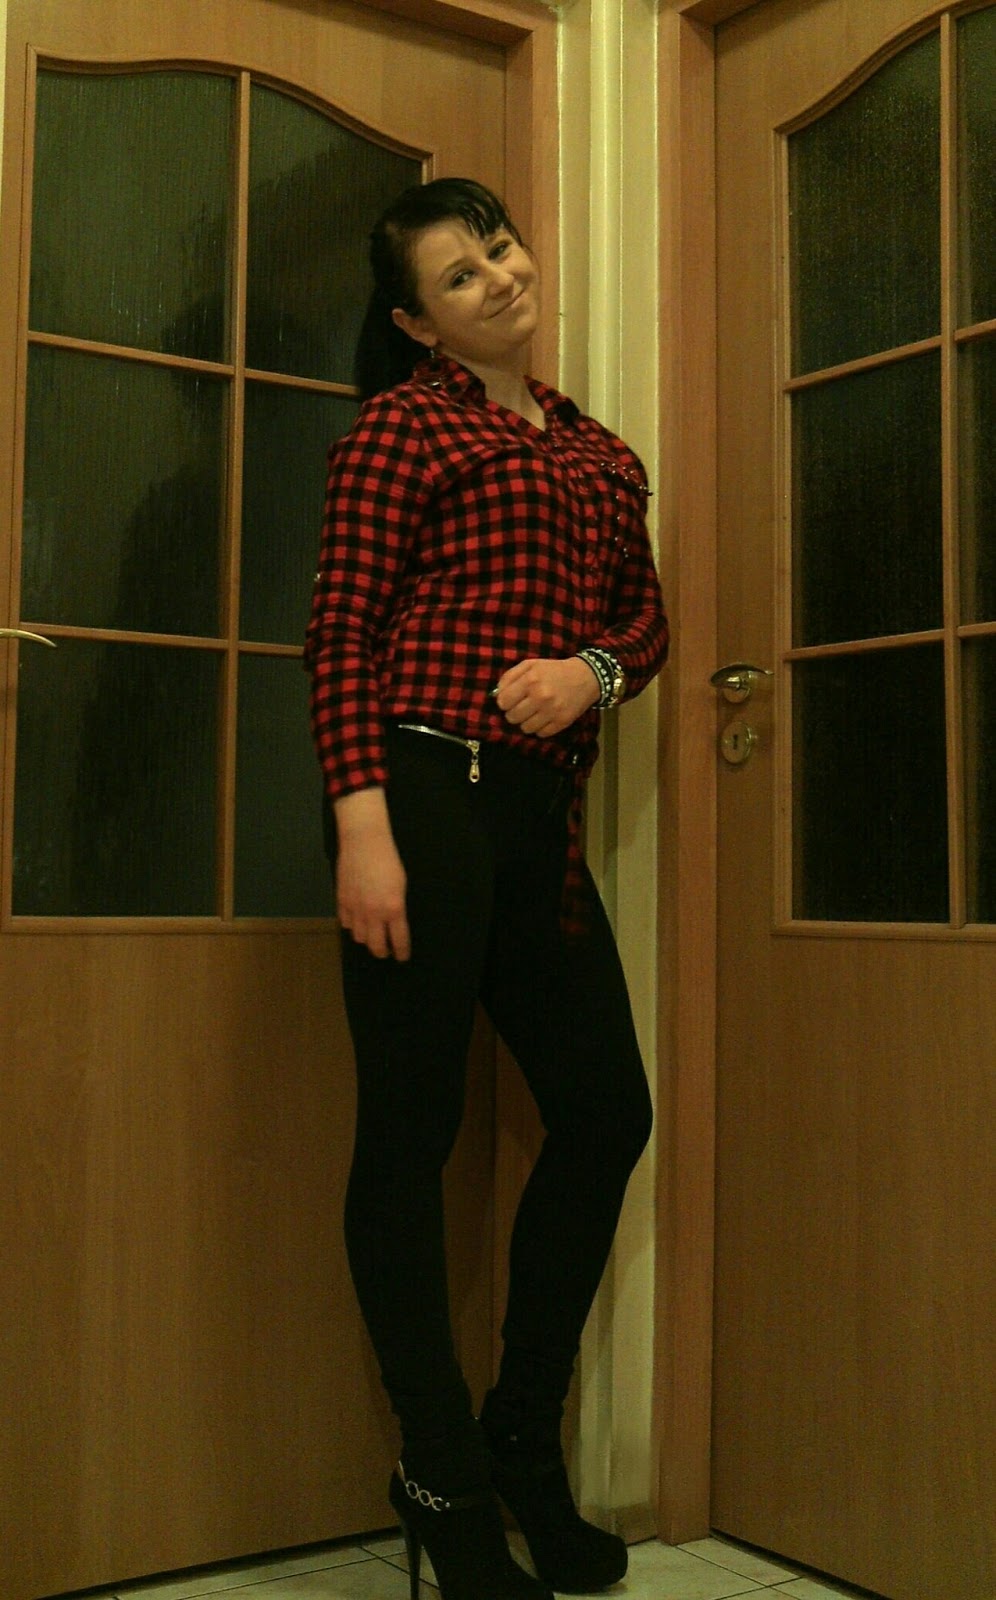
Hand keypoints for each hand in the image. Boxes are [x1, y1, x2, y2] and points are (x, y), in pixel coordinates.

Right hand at [333, 788, 410, 959]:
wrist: (364, 842)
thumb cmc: (388, 860)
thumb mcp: (401, 885)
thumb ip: (397, 907)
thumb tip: (395, 922)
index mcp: (394, 909)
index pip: (399, 940)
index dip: (402, 952)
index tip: (402, 957)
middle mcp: (373, 913)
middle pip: (376, 946)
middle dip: (382, 952)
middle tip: (386, 950)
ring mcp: (355, 909)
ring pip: (359, 937)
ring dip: (367, 938)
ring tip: (372, 934)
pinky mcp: (342, 901)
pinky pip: (345, 923)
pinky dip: (352, 925)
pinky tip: (357, 920)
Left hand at [493, 656, 599, 735]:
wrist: (585, 677)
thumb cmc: (553, 670)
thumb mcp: (530, 665)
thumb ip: (509, 677)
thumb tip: (496, 694)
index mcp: (531, 680)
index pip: (503, 702)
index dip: (504, 702)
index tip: (511, 700)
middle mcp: (541, 696)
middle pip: (512, 717)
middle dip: (514, 713)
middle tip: (522, 706)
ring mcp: (552, 711)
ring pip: (525, 729)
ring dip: (526, 722)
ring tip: (534, 712)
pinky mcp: (562, 722)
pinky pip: (540, 734)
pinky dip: (539, 728)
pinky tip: (544, 718)